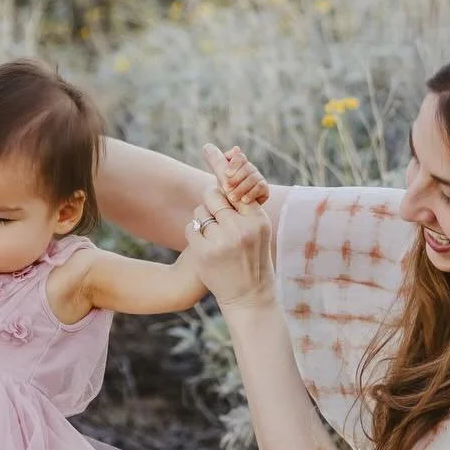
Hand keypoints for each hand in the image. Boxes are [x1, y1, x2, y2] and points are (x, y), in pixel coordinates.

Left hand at [184, 170, 274, 311]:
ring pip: (200, 212)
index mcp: (258, 221)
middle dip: (210, 200)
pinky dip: (194, 234)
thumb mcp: (259, 234)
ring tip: (214, 238)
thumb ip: (246, 210)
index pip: (237, 187)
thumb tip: (227, 179)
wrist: (249, 297)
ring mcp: (222, 241)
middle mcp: (241, 229)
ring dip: (202, 220)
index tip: (211, 152)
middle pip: (214, 195)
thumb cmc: (254, 261)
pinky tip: (203, 247)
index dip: (224, 171)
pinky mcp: (204, 252)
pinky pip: (190, 228)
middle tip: (214, 211)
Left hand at [204, 142, 268, 207]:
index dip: (234, 164)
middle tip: (226, 188)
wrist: (235, 207)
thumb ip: (216, 162)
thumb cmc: (226, 190)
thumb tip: (208, 146)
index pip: (239, 157)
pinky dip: (251, 194)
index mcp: (239, 163)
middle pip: (247, 168)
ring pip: (253, 178)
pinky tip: (243, 201)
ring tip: (231, 198)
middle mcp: (250, 169)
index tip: (226, 174)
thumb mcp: (220, 176)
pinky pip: (260, 187)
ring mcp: (258, 178)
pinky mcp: (264, 188)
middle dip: (236, 179)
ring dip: (241, 188)